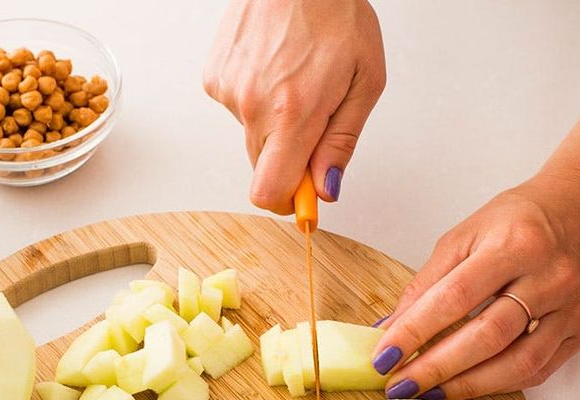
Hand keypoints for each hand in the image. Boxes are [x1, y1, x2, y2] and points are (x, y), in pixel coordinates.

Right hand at [204, 0, 385, 212]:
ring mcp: (229, 91)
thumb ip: (341, 142)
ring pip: (253, 136)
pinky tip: (273, 67)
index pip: (269, 191)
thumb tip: (326, 189)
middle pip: (263, 168)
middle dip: (289, 158)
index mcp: (293, 112)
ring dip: (274, 122)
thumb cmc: (335, 14)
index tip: (305, 197)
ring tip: (294, 78)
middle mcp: (253, 105)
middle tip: (314, 122)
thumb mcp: (364, 81)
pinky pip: (238, 109)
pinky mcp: (215, 78)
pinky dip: (257, 98)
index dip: (288, 201)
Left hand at [371, 174, 579, 399]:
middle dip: (437, 366)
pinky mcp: (579, 331)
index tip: (384, 356)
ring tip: (428, 393)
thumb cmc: (517, 220)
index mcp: (514, 244)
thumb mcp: (463, 236)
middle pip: (487, 335)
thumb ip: (426, 283)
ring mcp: (570, 308)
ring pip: (518, 361)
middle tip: (400, 384)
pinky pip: (537, 370)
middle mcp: (549, 277)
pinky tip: (466, 387)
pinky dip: (497, 384)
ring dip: (467, 385)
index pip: (455, 297)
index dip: (415, 330)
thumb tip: (389, 328)